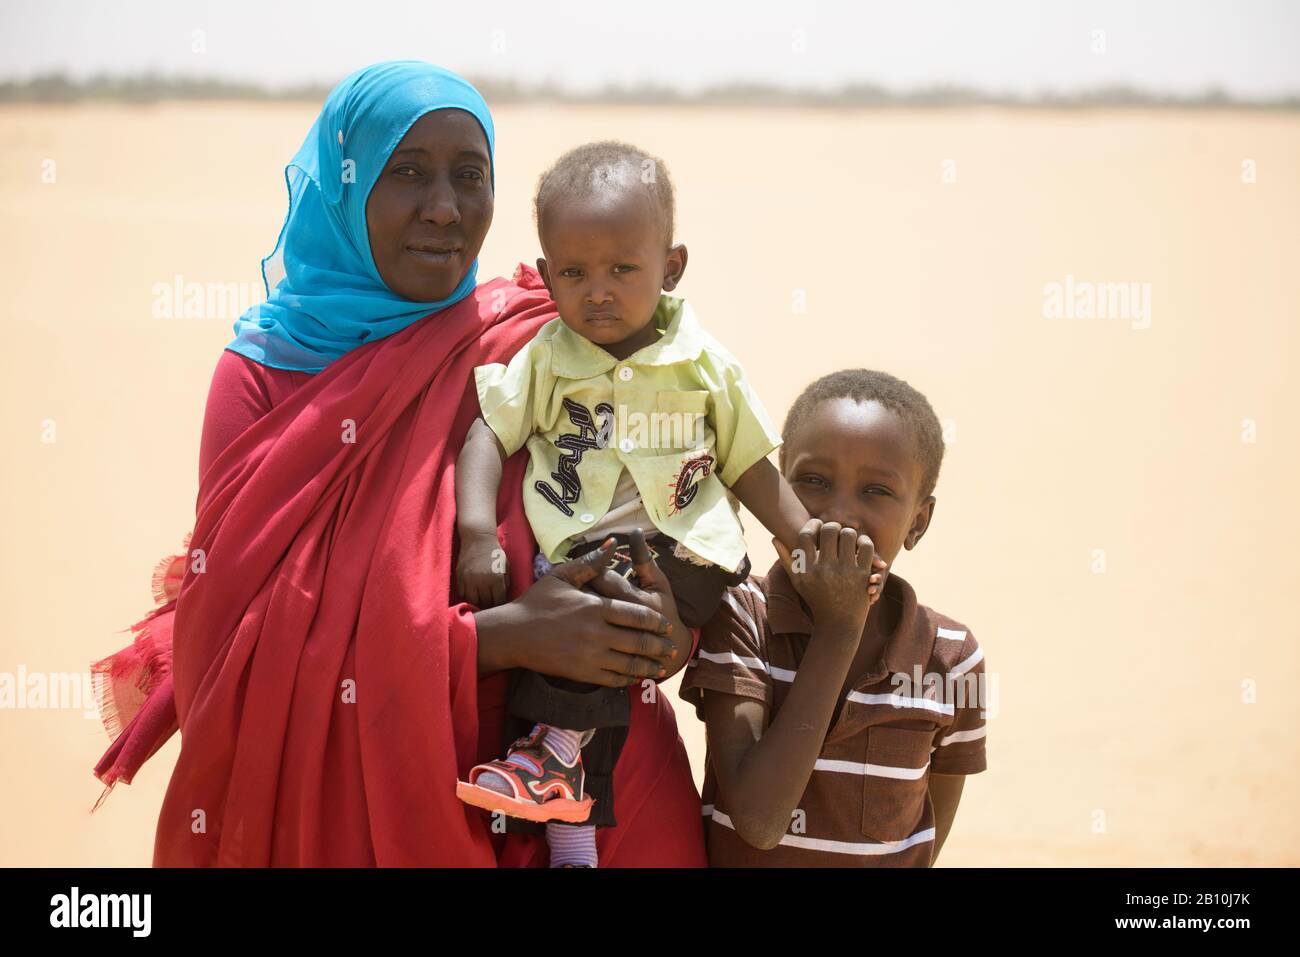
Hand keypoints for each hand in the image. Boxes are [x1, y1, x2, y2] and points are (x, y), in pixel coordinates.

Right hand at [456, 530, 507, 607]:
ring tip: (480, 602)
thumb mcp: (505, 565)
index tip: (500, 606)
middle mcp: (482, 580)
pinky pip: (462, 593)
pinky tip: (471, 594)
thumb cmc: (494, 551)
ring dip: (476, 603)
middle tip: (490, 606)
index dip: (500, 605)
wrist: (477, 538)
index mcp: (496, 578)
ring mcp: (469, 579)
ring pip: (472, 600)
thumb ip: (506, 581)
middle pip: (485, 603)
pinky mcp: (459, 576)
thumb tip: (504, 595)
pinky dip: (467, 595)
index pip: (499, 601)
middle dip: (489, 605)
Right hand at [477, 536, 678, 686]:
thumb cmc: (537, 602)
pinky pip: (614, 678)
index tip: (665, 624)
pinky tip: (637, 676)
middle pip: (639, 641)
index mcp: (596, 606)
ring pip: (630, 663)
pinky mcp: (582, 673)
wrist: (513, 634)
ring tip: (662, 666)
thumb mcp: (562, 576)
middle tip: (672, 648)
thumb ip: (591, 563)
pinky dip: (629, 678)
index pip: (637, 615)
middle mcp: (597, 632)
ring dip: (650, 665)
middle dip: (659, 646)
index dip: (656, 621)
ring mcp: (591, 655)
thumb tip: (614, 544)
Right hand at [773, 519, 885, 632]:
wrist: (838, 625)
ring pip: (849, 535)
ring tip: (846, 537)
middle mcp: (825, 569)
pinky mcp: (862, 576)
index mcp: (807, 569)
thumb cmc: (816, 600)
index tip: (817, 524)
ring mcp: (845, 572)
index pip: (806, 534)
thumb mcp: (798, 582)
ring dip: (848, 533)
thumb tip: (774, 538)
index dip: (812, 524)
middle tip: (833, 530)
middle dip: (832, 526)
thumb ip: (786, 560)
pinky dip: (864, 542)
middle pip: (829, 530)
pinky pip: (866, 547)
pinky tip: (859, 545)